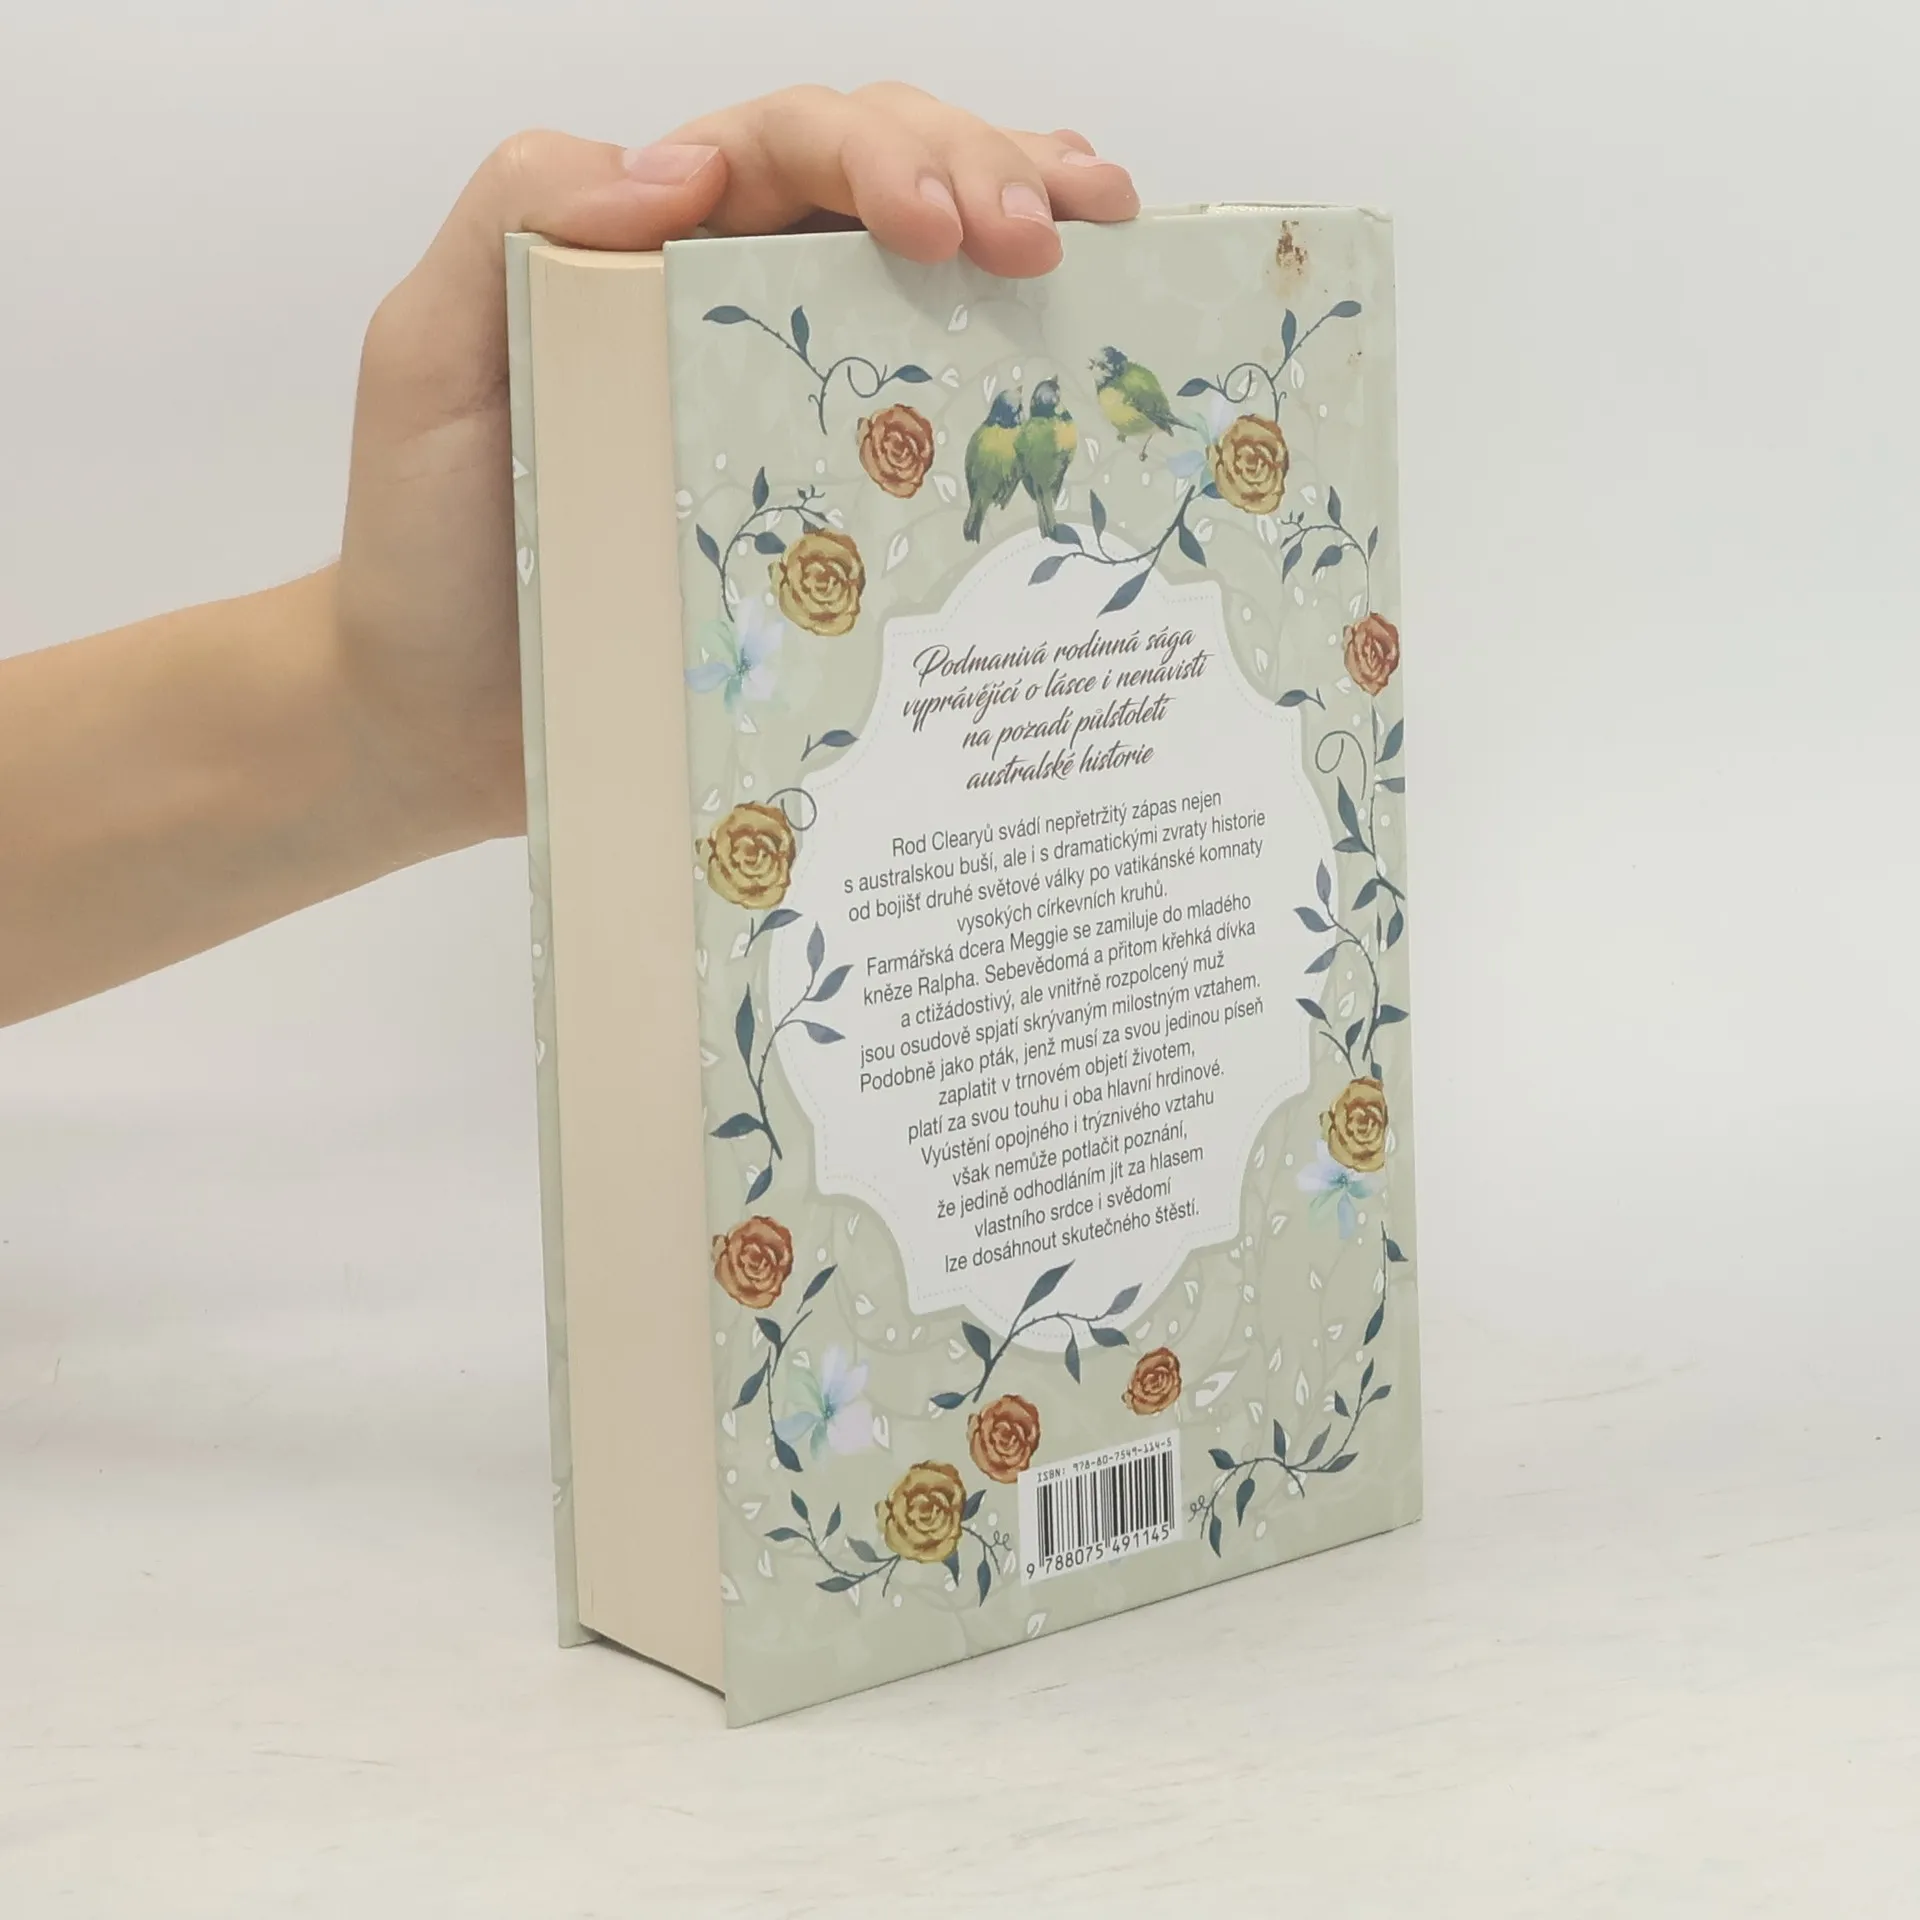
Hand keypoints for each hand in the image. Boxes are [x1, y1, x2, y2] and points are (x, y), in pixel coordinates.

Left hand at [336, 86, 1139, 845]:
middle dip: (984, 176)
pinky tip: (1082, 328)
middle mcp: (738, 307)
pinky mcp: (834, 513)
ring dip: (1027, 225)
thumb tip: (685, 171)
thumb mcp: (429, 360)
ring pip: (931, 276)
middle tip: (1053, 240)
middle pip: (886, 183)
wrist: (435, 723)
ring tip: (1109, 235)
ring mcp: (798, 408)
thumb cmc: (424, 548)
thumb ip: (516, 222)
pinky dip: (1018, 363)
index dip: (886, 157)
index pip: (791, 146)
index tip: (945, 233)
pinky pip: (936, 422)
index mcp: (655, 249)